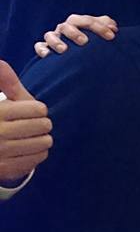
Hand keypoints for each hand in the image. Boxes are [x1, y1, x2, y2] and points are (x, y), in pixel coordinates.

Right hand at [0, 60, 51, 184]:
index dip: (38, 109)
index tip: (31, 111)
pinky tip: (27, 149)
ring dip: (42, 139)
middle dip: (42, 124)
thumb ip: (5, 80)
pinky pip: (38, 159)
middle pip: (44, 126)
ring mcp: (1, 153)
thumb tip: (1, 62)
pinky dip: (37, 153)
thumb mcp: (0, 97)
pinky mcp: (5, 169)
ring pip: (44, 143)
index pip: (38, 109)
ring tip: (32, 136)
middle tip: (33, 125)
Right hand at [34, 14, 117, 57]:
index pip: (88, 21)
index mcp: (78, 22)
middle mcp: (65, 28)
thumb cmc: (92, 41)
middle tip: (84, 42)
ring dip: (56, 41)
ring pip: (50, 35)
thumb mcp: (100, 32)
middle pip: (67, 26)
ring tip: (64, 50)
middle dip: (75, 32)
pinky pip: (40, 47)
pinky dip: (42, 50)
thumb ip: (107, 26)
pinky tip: (48, 55)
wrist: (78, 53)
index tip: (112, 36)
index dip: (100, 27)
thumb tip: (114, 28)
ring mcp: (54, 37)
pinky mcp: (45, 48)